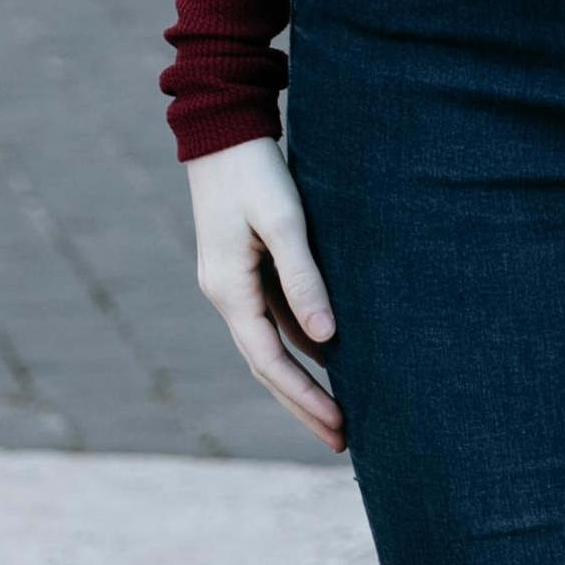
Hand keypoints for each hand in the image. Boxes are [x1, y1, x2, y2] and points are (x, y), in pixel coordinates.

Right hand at [186, 137, 343, 447]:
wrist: (222, 126)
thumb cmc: (255, 169)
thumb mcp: (284, 221)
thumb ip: (304, 278)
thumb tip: (326, 340)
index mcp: (230, 291)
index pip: (270, 363)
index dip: (304, 398)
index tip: (339, 425)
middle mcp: (226, 294)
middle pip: (267, 365)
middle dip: (303, 403)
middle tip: (342, 439)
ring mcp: (233, 281)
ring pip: (269, 344)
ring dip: (301, 377)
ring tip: (338, 408)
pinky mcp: (245, 265)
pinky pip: (273, 318)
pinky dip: (298, 341)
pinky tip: (327, 351)